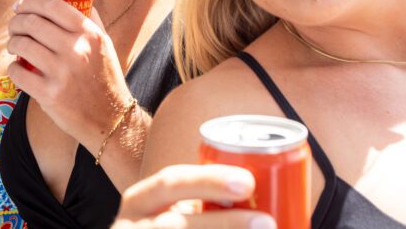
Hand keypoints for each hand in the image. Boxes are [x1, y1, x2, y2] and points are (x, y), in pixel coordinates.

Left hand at [7, 0, 131, 148]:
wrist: (110, 119)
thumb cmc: (105, 77)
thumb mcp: (105, 43)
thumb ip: (90, 20)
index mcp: (89, 34)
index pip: (53, 6)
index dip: (31, 1)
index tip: (22, 4)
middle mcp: (76, 50)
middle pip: (33, 23)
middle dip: (17, 21)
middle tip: (14, 24)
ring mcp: (61, 73)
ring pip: (22, 45)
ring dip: (12, 42)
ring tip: (14, 44)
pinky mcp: (49, 95)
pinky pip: (18, 73)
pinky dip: (12, 67)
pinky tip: (17, 67)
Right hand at [113, 164, 275, 227]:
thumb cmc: (163, 228)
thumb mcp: (168, 211)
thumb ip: (200, 204)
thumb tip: (258, 199)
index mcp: (140, 201)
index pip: (172, 182)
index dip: (209, 180)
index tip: (248, 182)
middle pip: (176, 226)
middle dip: (224, 224)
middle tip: (266, 222)